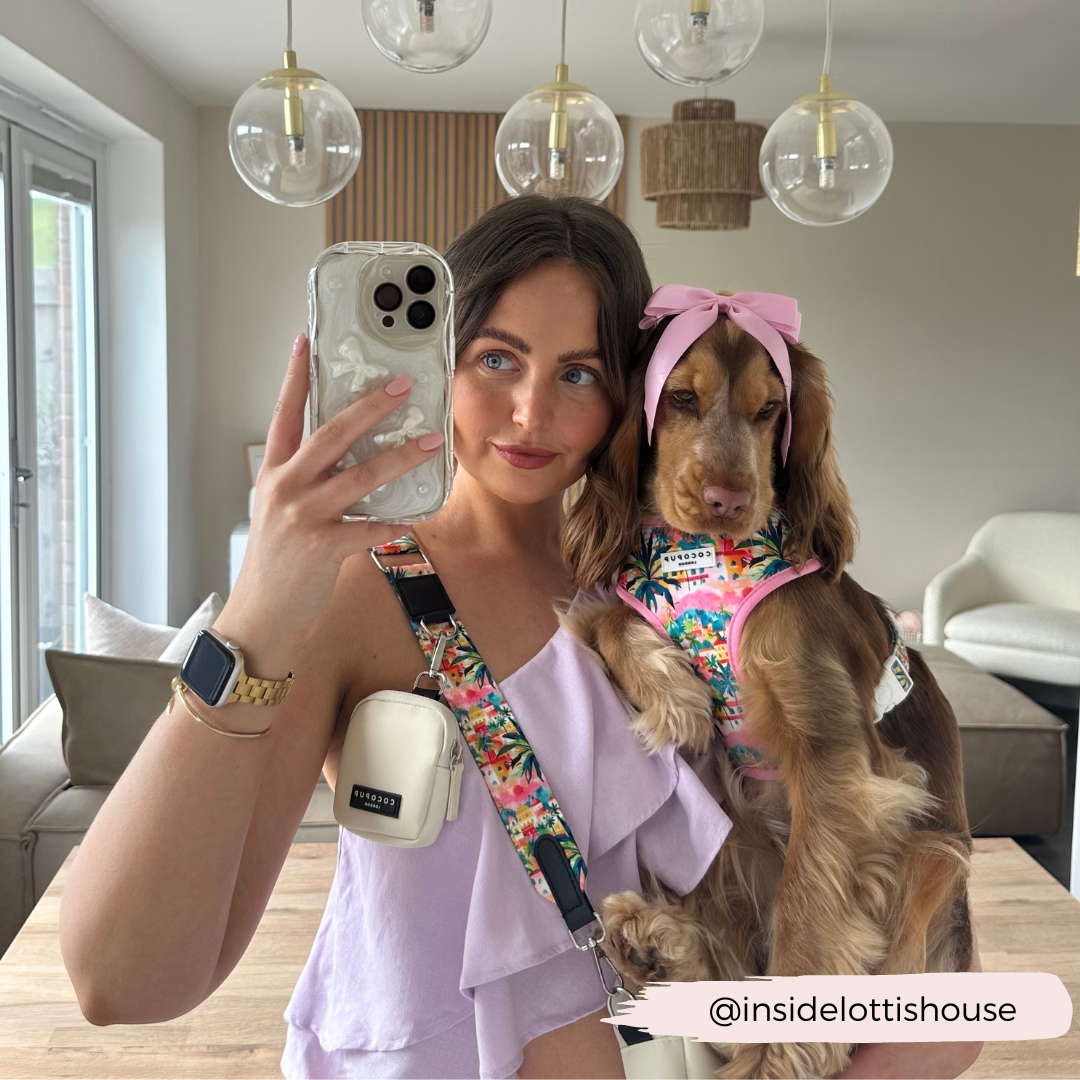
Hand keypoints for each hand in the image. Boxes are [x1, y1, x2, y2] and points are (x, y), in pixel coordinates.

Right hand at [219, 332, 444, 674]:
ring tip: (432, 441)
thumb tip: (350, 455)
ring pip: (360, 476)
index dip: (296, 377)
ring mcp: (303, 516)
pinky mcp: (323, 547)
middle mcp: (285, 487)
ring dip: (401, 457)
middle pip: (330, 434)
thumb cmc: (275, 562)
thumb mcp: (277, 510)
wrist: (261, 615)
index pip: (284, 414)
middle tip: (402, 386)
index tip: (308, 340)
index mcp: (273, 473)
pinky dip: (396, 521)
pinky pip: (371, 527)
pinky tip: (417, 515)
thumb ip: (306, 480)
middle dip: (369, 407)